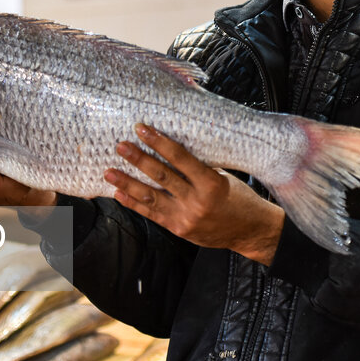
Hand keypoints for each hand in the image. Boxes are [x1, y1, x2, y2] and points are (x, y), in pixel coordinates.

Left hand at [107, 124, 284, 264]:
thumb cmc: (239, 198)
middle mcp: (197, 201)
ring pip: (151, 197)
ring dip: (128, 183)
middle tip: (121, 146)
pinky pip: (152, 214)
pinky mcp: (178, 229)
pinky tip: (119, 194)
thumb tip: (172, 144)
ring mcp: (185, 218)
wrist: (249, 231)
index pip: (180, 158)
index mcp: (211, 184)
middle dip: (139, 160)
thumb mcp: (224, 176)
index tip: (143, 129)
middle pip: (162, 176)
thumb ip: (199, 165)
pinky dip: (134, 203)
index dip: (160, 142)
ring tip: (110, 171)